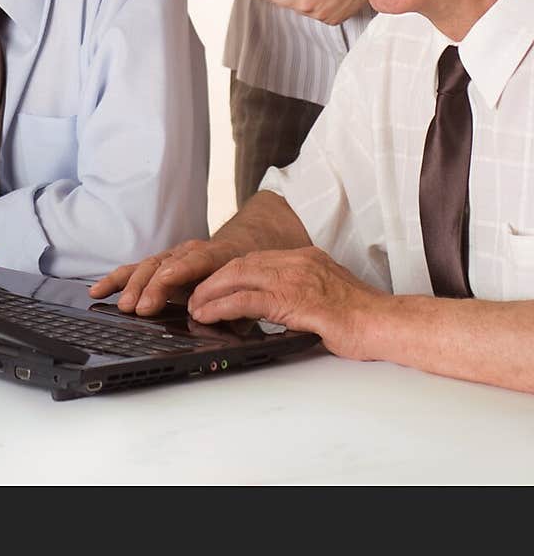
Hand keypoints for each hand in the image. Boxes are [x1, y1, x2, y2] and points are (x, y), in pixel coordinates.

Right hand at [89, 238, 240, 315]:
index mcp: (215, 257)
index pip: (194, 261)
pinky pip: (134, 271)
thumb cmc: (241, 280)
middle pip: (165, 266)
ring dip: (133, 286)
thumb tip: (221, 318)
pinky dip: (116, 280)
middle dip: (150, 286)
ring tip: (122, 305)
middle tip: (138, 307)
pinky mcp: (156, 266)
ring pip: (147, 267)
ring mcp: (170, 258)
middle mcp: (188, 253)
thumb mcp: (246, 293)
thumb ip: (235, 307)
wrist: (237, 254)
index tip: (164, 282)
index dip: (178, 271)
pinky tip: (98, 290)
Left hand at [189, 245, 387, 359]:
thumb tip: (279, 310)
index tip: (214, 285)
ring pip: (239, 277)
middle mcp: (298, 262)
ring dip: (211, 292)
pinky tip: (209, 315)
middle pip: (242, 263)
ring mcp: (296, 278)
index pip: (258, 258)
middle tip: (196, 296)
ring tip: (196, 307)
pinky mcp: (294, 300)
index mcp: (306, 258)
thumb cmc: (362, 318)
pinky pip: (248, 300)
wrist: (385, 324)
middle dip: (214, 280)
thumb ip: (301, 295)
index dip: (231, 272)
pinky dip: (222, 306)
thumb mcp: (326, 296)